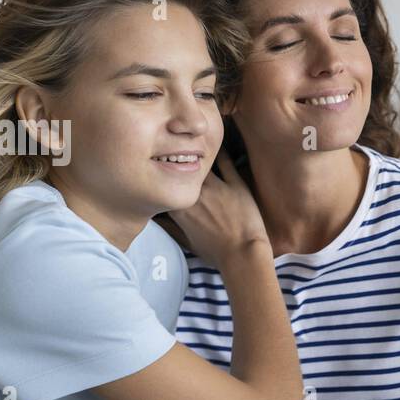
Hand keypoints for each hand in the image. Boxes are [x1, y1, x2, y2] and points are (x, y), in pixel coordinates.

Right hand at [158, 151, 268, 267]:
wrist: (244, 255)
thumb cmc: (216, 253)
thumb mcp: (187, 243)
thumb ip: (169, 229)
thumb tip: (156, 220)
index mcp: (179, 209)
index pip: (164, 185)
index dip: (164, 177)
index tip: (164, 172)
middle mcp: (195, 194)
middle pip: (180, 168)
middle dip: (176, 159)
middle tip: (175, 150)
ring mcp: (215, 188)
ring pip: (201, 162)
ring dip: (197, 153)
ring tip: (195, 143)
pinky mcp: (235, 184)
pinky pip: (226, 161)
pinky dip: (221, 151)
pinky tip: (216, 144)